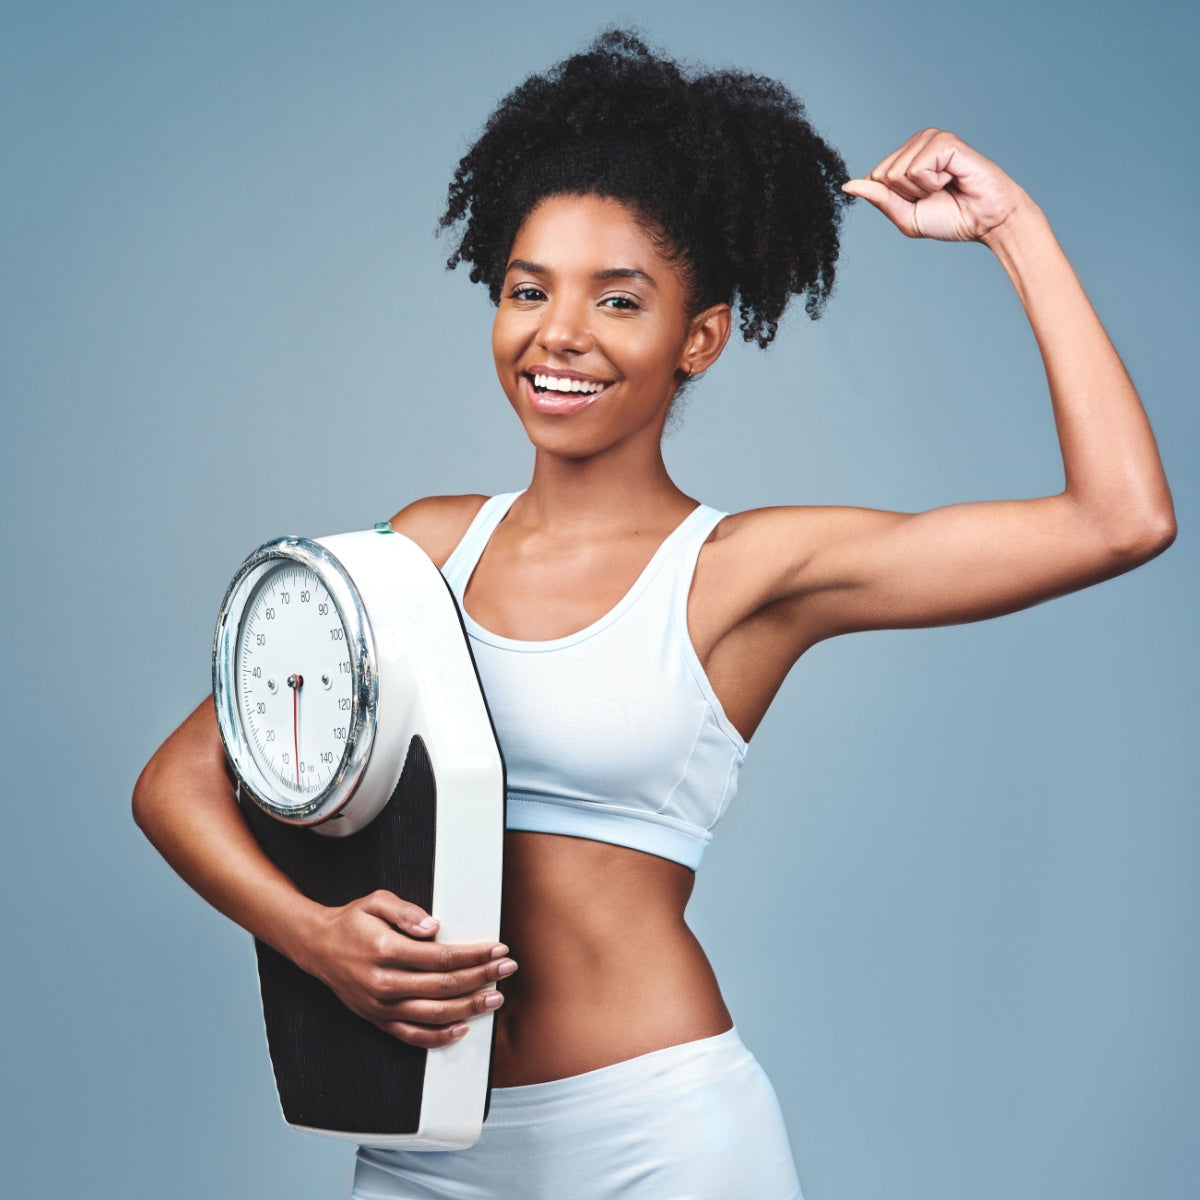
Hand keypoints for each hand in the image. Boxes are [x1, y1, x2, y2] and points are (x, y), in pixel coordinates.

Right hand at [301, 889, 516, 1047]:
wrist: (317, 947)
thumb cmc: (352, 921)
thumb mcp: (377, 901)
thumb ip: (406, 912)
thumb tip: (435, 927)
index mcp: (386, 951)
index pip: (441, 957)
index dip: (473, 955)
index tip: (497, 949)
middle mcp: (384, 984)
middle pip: (444, 986)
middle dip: (481, 978)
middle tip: (507, 969)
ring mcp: (381, 1007)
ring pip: (433, 1015)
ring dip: (469, 1008)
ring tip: (495, 998)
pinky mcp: (378, 1020)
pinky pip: (413, 1036)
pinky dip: (440, 1037)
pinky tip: (463, 1030)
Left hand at [842, 129, 1024, 241]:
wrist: (985, 220)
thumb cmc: (951, 217)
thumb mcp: (906, 216)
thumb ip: (879, 199)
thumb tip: (848, 185)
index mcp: (904, 158)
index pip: (873, 179)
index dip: (895, 200)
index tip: (921, 201)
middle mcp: (915, 143)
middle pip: (881, 176)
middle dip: (906, 196)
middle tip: (935, 194)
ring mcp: (930, 139)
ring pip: (896, 174)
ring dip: (921, 191)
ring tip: (945, 186)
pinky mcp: (944, 141)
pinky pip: (916, 170)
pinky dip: (932, 184)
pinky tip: (951, 178)